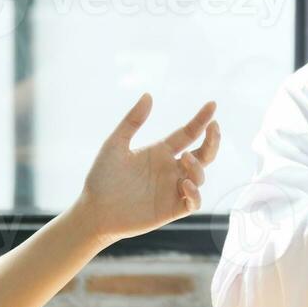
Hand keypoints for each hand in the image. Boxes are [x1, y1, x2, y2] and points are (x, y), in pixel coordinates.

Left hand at [74, 94, 219, 243]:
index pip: (188, 133)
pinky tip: (184, 184)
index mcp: (160, 151)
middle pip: (203, 154)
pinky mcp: (172, 210)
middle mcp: (170, 169)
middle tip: (214, 127)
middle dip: (213, 141)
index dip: (201, 120)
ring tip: (185, 157)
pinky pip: (194, 202)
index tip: (212, 105)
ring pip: (200, 176)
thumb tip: (148, 95)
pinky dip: (195, 193)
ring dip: (198, 166)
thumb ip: (132, 121)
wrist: (94, 212)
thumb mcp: (115, 145)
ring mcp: (173, 189)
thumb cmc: (102, 178)